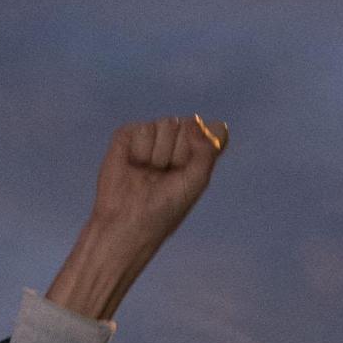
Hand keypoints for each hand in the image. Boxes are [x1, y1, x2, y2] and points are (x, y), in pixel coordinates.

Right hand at [45, 115, 229, 321]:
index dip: (204, 147)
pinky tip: (133, 165)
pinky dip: (139, 151)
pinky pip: (142, 129)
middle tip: (165, 176)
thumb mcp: (196, 182)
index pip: (215, 129)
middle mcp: (177, 139)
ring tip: (149, 173)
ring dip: (158, 154)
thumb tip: (194, 119)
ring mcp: (152, 135)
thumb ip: (206, 150)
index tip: (191, 172)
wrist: (127, 222)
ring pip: (165, 124)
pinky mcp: (128, 135)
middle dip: (178, 153)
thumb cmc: (164, 209)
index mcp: (199, 151)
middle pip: (188, 124)